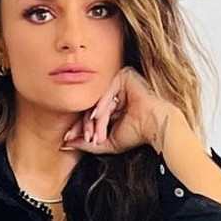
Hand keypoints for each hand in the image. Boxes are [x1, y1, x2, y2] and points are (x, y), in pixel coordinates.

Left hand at [59, 66, 180, 154]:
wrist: (156, 127)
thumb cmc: (137, 134)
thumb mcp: (107, 142)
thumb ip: (86, 144)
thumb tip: (65, 145)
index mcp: (111, 106)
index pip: (88, 115)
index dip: (78, 128)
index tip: (68, 139)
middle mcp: (114, 93)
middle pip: (90, 107)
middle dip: (85, 126)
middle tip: (86, 139)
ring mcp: (119, 83)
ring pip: (97, 101)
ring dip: (96, 121)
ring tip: (98, 135)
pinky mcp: (125, 75)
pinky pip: (106, 90)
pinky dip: (102, 105)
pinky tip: (98, 117)